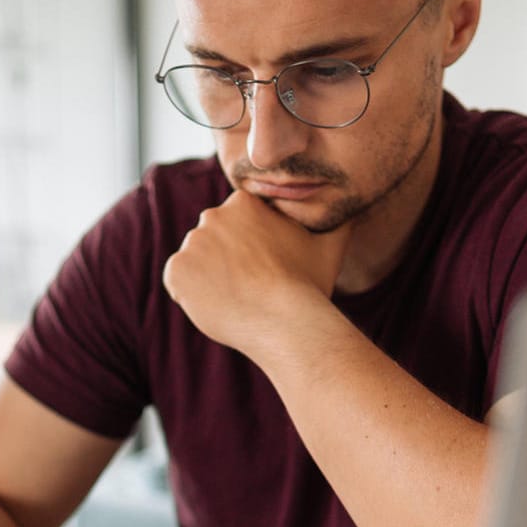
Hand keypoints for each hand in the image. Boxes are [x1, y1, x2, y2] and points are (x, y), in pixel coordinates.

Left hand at [161, 190, 351, 357]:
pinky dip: (192, 295)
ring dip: (209, 279)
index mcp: (243, 203)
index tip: (264, 270)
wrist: (285, 322)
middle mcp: (212, 216)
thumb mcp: (331, 243)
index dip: (248, 250)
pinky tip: (219, 305)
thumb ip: (337, 219)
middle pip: (212, 242)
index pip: (235, 225)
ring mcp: (191, 244)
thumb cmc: (308, 285)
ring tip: (237, 299)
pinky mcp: (176, 272)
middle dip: (225, 262)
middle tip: (250, 287)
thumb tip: (351, 207)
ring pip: (196, 263)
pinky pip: (178, 283)